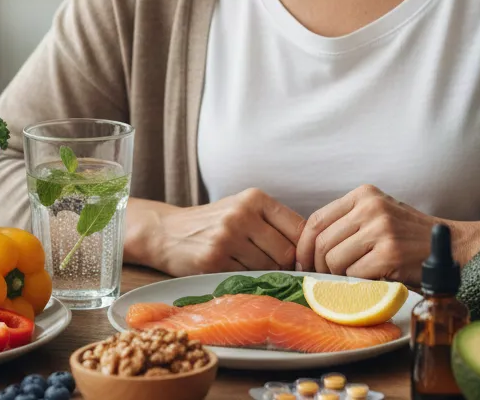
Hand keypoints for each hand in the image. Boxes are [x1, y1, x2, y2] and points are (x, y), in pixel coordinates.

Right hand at [127, 190, 305, 277]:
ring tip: (251, 269)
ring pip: (268, 269)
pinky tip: (235, 272)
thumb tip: (311, 253)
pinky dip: (246, 281)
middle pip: (287, 253)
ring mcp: (227, 237)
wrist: (168, 232)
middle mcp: (241, 214)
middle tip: (277, 271)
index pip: (299, 228)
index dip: (305, 250)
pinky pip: (246, 279)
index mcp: (254, 198)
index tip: (301, 261)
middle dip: (286, 267)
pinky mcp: (214, 260)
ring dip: (266, 276)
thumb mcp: (243, 210)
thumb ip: (274, 224)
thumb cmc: (213, 223)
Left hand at [295, 184, 456, 285]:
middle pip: (323, 241)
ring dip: (336, 277)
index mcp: (363, 194)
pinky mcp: (389, 252)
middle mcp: (370, 206)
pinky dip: (355, 284)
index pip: (317, 219)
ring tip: (347, 282)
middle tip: (321, 280)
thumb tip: (308, 247)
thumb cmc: (409, 236)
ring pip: (335, 259)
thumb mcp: (378, 215)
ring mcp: (381, 228)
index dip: (304, 246)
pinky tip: (365, 284)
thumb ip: (348, 222)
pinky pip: (355, 274)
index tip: (302, 263)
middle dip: (316, 266)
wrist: (452, 246)